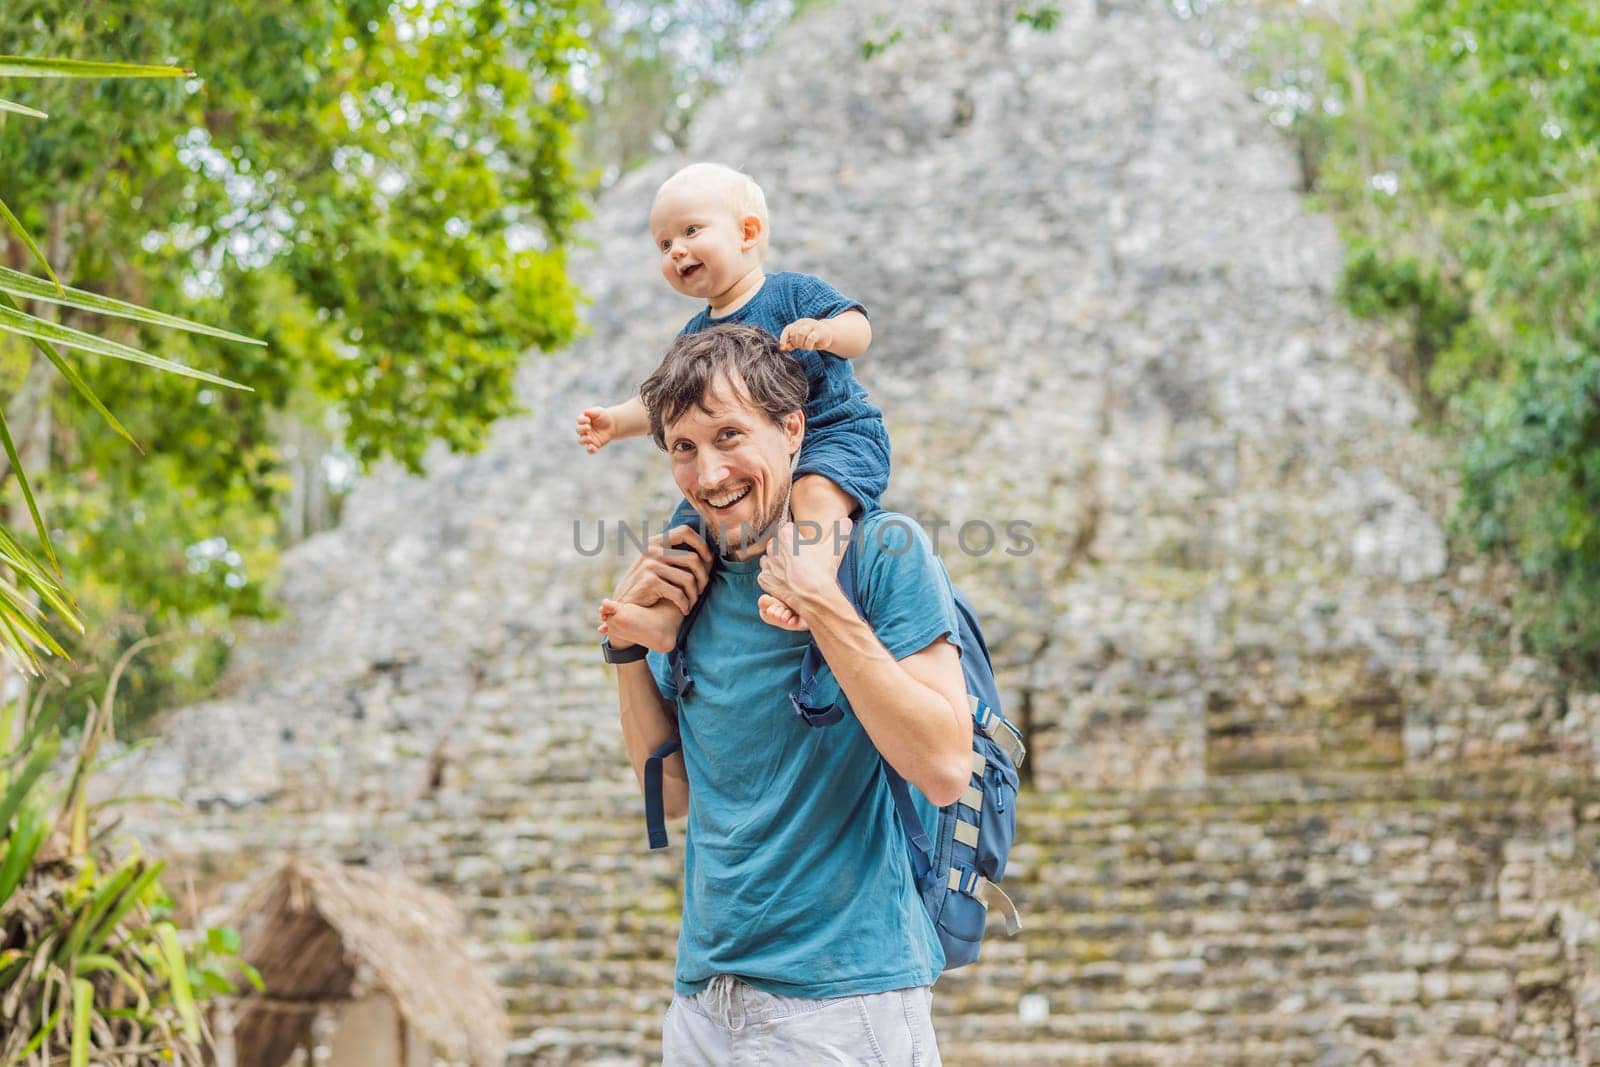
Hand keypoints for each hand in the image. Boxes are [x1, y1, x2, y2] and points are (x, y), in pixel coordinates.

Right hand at [576, 406, 616, 452]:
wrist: (613, 425)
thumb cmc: (604, 417)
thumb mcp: (599, 411)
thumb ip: (591, 411)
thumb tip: (585, 412)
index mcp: (584, 421)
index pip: (579, 420)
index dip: (582, 420)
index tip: (588, 420)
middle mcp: (584, 430)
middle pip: (578, 431)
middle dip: (582, 429)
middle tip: (589, 427)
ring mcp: (588, 438)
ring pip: (581, 441)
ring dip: (584, 440)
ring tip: (590, 438)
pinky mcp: (594, 444)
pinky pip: (589, 450)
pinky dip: (590, 450)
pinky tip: (593, 448)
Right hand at [597, 524, 713, 647]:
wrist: (624, 607)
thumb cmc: (648, 586)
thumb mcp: (658, 565)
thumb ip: (676, 557)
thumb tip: (710, 555)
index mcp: (655, 541)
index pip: (685, 531)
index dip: (702, 544)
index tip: (708, 560)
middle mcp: (651, 550)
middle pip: (693, 559)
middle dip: (703, 577)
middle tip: (701, 590)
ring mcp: (649, 565)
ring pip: (689, 579)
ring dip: (694, 595)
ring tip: (691, 602)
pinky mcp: (649, 581)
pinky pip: (679, 593)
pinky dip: (685, 604)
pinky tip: (684, 609)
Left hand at [756, 517, 851, 627]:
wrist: (814, 597)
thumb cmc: (823, 570)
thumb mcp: (835, 548)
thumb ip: (841, 531)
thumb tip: (847, 521)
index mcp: (787, 535)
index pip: (787, 529)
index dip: (796, 538)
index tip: (803, 546)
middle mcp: (773, 547)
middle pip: (777, 543)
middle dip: (785, 549)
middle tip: (799, 560)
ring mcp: (768, 564)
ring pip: (769, 558)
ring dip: (777, 562)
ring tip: (792, 571)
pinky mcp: (764, 579)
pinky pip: (765, 574)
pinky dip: (772, 578)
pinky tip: (785, 581)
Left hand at [779, 318, 833, 353]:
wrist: (828, 334)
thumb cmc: (812, 337)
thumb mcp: (801, 340)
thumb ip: (792, 343)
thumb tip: (783, 348)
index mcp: (798, 323)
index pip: (788, 329)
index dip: (783, 338)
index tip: (783, 347)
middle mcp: (804, 322)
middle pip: (794, 332)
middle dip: (795, 343)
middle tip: (801, 347)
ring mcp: (813, 325)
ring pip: (800, 333)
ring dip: (801, 344)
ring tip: (806, 347)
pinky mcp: (820, 331)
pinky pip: (811, 337)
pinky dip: (808, 345)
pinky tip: (810, 347)